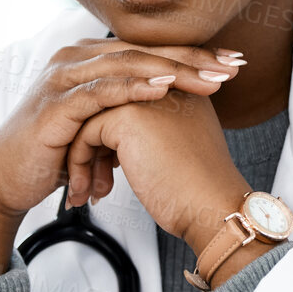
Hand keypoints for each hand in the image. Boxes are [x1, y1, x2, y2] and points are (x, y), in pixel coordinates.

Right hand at [0, 38, 243, 275]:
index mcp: (88, 59)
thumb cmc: (54, 153)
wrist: (6, 181)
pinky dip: (133, 88)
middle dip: (192, 59)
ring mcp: (62, 79)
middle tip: (234, 66)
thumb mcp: (99, 126)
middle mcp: (74, 59)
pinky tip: (162, 89)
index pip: (149, 51)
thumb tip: (175, 104)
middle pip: (143, 52)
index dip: (194, 55)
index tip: (236, 63)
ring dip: (171, 70)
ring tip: (209, 77)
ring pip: (125, 66)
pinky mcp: (54, 105)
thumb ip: (129, 108)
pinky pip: (99, 91)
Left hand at [64, 88, 256, 259]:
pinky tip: (92, 190)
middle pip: (105, 106)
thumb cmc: (195, 190)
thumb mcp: (176, 147)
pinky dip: (81, 163)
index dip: (110, 137)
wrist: (211, 208)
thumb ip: (151, 132)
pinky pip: (86, 132)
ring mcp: (145, 95)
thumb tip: (114, 142)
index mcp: (179, 87)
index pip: (125, 101)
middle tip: (85, 180)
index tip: (104, 166)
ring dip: (82, 157)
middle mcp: (163, 83)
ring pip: (90, 117)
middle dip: (91, 146)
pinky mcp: (128, 115)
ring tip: (86, 190)